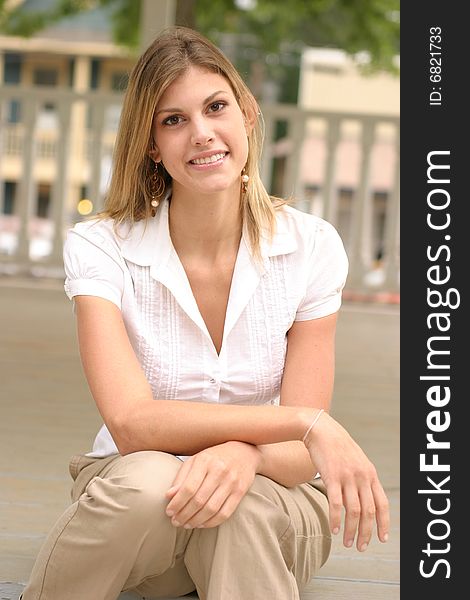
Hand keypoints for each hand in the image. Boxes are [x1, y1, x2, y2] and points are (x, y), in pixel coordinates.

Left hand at [165, 441, 260, 528]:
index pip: (188, 488)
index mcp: (205, 461)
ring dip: (196, 521)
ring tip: (186, 524)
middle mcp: (219, 470)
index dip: (177, 503)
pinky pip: (225, 513)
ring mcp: (232, 482)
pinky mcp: (240, 492)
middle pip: (199, 500)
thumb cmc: (214, 457)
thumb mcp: (196, 460)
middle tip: (175, 521)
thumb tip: (168, 496)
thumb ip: (182, 477)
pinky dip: (211, 522)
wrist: (244, 451)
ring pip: (211, 509)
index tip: (169, 512)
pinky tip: (201, 524)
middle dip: (184, 515)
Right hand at [303, 410, 389, 551]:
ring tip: (347, 542)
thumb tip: (363, 500)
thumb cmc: (336, 446)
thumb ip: (362, 479)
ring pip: (354, 511)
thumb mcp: (356, 461)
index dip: (384, 523)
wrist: (321, 429)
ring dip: (351, 531)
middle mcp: (362, 476)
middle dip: (367, 533)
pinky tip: (333, 529)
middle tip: (361, 547)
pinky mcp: (332, 476)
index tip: (382, 539)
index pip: (382, 504)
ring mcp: (347, 476)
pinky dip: (336, 519)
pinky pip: (336, 504)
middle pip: (369, 512)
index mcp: (370, 473)